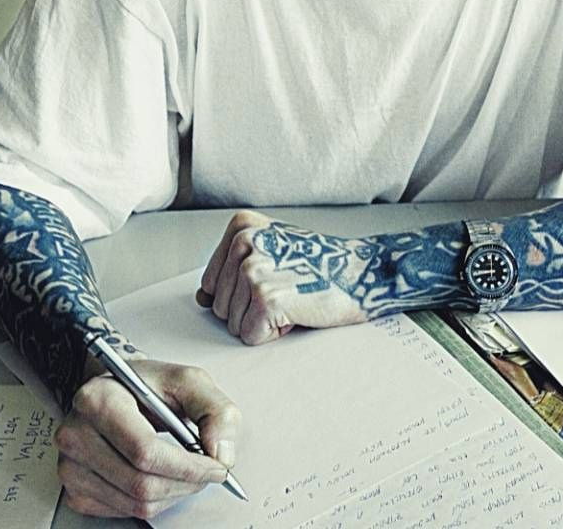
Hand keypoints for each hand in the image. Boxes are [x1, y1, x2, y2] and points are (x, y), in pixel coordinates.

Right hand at [54, 358, 239, 519]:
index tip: (216, 466)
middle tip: (208, 471)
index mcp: (97, 400)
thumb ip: (216, 411)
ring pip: (135, 503)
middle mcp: (75, 434)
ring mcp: (70, 465)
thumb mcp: (189, 381)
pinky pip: (123, 511)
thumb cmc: (148, 385)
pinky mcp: (75, 489)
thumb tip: (221, 452)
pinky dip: (153, 502)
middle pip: (140, 482)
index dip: (188, 466)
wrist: (118, 392)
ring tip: (186, 472)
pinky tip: (161, 478)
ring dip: (173, 494)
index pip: (144, 451)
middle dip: (186, 483)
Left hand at [194, 210, 380, 343]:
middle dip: (252, 310)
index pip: (212, 283)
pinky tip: (296, 311)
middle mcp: (243, 242)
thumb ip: (231, 273)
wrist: (361, 273)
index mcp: (240, 226)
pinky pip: (250, 336)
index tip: (274, 281)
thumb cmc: (322, 266)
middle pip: (219, 306)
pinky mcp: (265, 298)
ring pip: (233, 324)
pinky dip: (274, 333)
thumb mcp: (271, 254)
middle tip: (288, 291)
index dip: (243, 294)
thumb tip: (201, 298)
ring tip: (292, 299)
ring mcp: (252, 269)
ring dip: (264, 322)